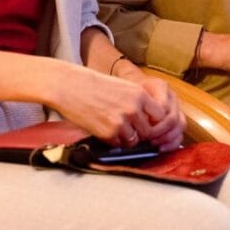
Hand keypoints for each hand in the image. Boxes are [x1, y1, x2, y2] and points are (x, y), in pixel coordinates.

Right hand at [51, 65, 169, 147]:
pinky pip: (118, 144)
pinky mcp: (108, 133)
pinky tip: (104, 130)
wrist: (69, 86)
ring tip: (114, 128)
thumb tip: (147, 119)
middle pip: (148, 131)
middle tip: (129, 129)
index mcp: (140, 94)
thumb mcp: (122, 86)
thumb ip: (136, 101)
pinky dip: (113, 141)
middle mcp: (134, 108)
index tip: (145, 122)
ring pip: (134, 140)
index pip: (160, 115)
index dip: (153, 121)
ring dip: (126, 138)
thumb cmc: (93, 84)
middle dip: (140, 133)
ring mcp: (122, 121)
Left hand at [127, 74, 185, 150]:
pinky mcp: (178, 119)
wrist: (132, 87)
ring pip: (180, 125)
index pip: (163, 107)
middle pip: (173, 118)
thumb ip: (135, 104)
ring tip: (154, 143)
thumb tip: (137, 121)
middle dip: (160, 132)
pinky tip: (161, 148)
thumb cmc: (129, 92)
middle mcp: (171, 96)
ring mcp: (177, 107)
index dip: (154, 120)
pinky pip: (180, 133)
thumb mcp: (129, 93)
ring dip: (167, 138)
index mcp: (160, 86)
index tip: (143, 126)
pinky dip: (172, 143)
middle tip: (147, 138)